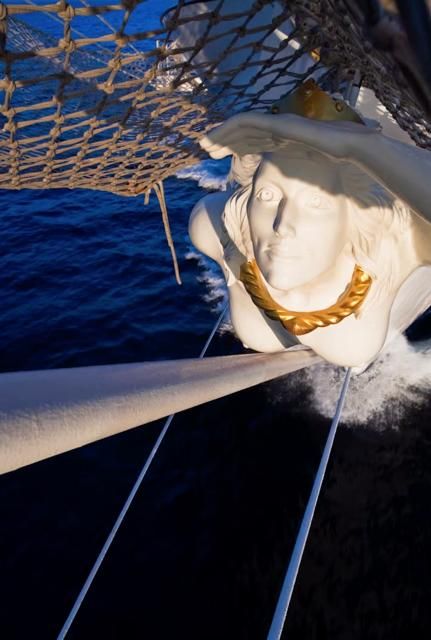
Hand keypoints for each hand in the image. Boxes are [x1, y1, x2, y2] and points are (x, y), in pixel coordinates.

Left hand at [200, 112, 377, 161]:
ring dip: (221, 134)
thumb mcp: (316, 171)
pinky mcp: (278, 122)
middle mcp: (280, 129)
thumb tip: (304, 199)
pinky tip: (215, 140)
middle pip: (246, 132)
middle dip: (224, 140)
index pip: (257, 140)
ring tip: (203, 145)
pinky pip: (246, 122)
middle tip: (205, 149)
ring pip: (242, 127)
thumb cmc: (340, 162)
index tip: (221, 155)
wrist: (352, 148)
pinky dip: (228, 129)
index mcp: (287, 138)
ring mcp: (279, 123)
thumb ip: (305, 176)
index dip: (237, 146)